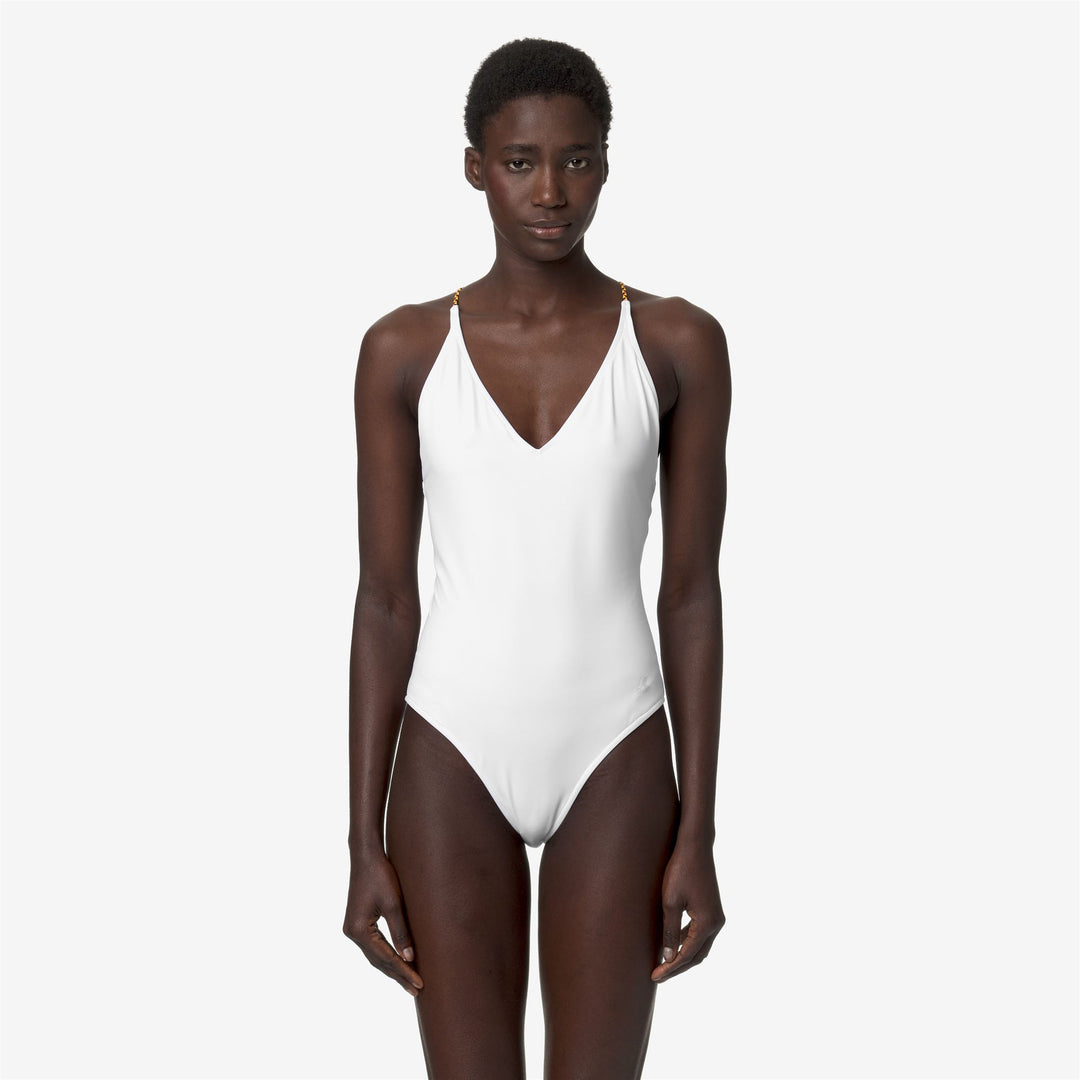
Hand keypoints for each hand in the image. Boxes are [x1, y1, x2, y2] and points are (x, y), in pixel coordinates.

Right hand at [343, 849, 423, 997]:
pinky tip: (397, 962)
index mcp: (359, 931)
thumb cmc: (380, 875)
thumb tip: (410, 959)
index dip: (403, 972)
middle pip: (378, 962)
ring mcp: (353, 929)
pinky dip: (386, 956)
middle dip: (398, 975)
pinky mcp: (358, 924)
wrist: (365, 856)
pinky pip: (374, 946)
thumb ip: (401, 932)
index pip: (385, 958)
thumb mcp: (393, 904)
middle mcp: (352, 933)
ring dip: (392, 969)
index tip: (420, 983)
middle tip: (416, 990)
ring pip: (375, 956)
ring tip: (409, 982)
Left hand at [650, 837, 724, 982]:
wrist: (695, 848)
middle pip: (697, 956)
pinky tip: (673, 944)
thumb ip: (669, 932)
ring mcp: (717, 917)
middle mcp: (716, 924)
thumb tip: (668, 958)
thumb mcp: (670, 902)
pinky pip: (701, 935)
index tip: (654, 977)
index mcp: (707, 924)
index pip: (687, 955)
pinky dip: (688, 943)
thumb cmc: (680, 872)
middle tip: (658, 975)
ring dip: (684, 956)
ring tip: (663, 963)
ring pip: (700, 947)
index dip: (670, 968)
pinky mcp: (713, 910)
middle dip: (678, 967)